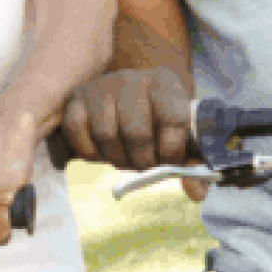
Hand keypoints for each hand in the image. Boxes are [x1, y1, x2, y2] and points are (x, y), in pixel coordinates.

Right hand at [59, 66, 203, 192]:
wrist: (124, 101)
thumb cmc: (157, 123)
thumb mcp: (181, 137)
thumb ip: (192, 164)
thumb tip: (196, 193)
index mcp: (164, 83)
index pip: (174, 120)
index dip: (171, 151)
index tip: (168, 160)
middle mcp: (132, 78)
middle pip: (137, 132)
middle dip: (141, 160)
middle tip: (143, 163)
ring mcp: (101, 87)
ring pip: (106, 135)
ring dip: (116, 158)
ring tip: (124, 157)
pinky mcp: (76, 99)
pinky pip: (78, 133)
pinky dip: (89, 152)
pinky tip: (101, 151)